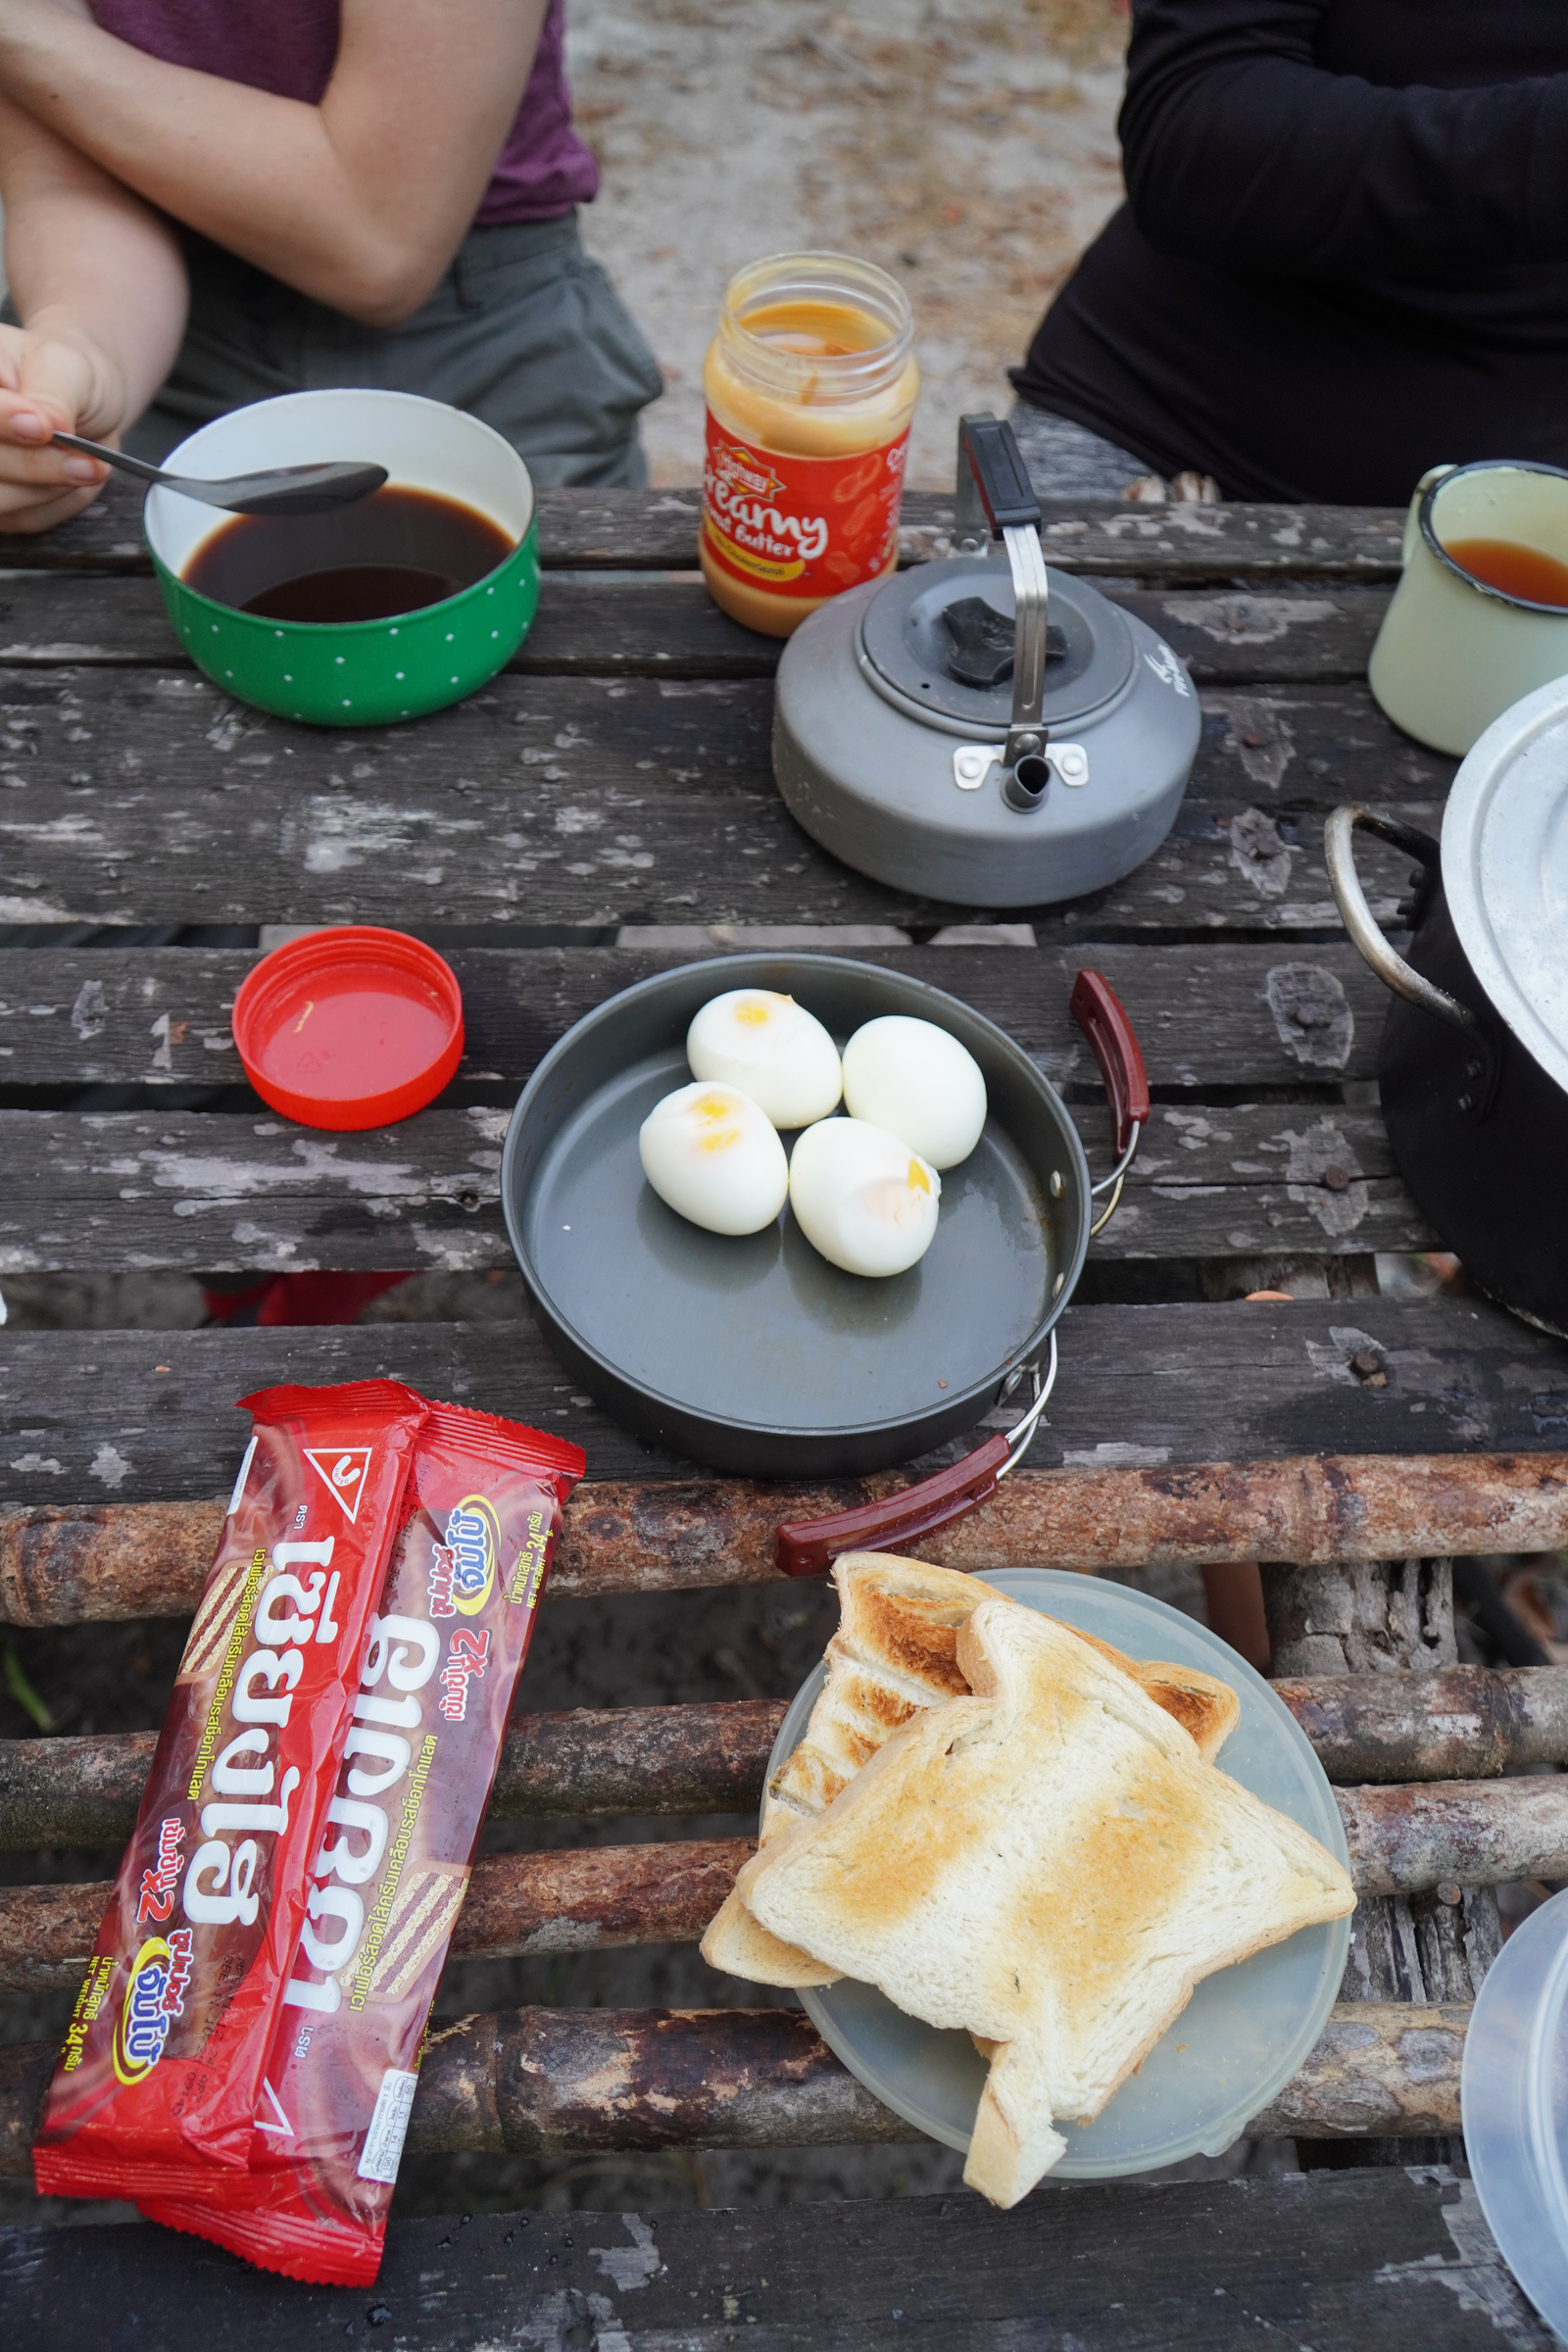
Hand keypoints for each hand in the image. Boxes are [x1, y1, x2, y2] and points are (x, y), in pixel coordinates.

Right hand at [0, 315, 124, 530]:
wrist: (85, 405)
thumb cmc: (67, 377)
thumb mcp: (65, 368)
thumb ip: (51, 395)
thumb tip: (44, 423)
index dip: (2, 421)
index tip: (41, 427)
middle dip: (34, 465)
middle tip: (86, 462)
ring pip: (0, 499)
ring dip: (50, 488)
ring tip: (90, 467)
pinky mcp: (1, 506)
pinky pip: (25, 518)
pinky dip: (60, 503)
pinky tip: (75, 479)